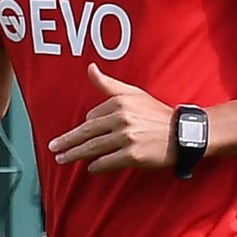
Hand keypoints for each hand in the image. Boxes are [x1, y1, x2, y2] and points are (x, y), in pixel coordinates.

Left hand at [47, 65, 174, 171]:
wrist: (182, 134)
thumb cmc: (157, 115)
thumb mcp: (134, 94)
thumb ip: (109, 84)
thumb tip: (90, 68)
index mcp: (120, 103)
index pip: (92, 117)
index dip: (86, 127)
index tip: (78, 135)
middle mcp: (121, 118)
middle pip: (87, 132)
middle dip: (67, 141)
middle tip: (53, 148)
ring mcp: (126, 138)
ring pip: (93, 148)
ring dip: (75, 155)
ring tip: (62, 159)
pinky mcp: (132, 155)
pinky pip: (107, 162)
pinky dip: (96, 166)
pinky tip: (90, 168)